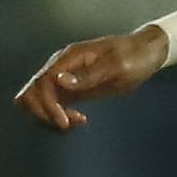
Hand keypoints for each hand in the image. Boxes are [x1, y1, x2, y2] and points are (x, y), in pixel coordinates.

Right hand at [15, 26, 168, 131]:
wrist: (145, 52)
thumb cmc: (134, 56)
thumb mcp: (117, 66)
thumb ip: (89, 74)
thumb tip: (59, 81)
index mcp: (70, 57)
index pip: (42, 82)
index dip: (47, 104)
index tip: (64, 122)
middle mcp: (61, 66)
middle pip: (32, 90)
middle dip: (43, 112)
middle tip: (67, 123)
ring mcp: (65, 77)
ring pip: (38, 98)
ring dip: (48, 115)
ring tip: (75, 121)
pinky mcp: (72, 88)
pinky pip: (52, 103)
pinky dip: (58, 114)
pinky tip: (79, 119)